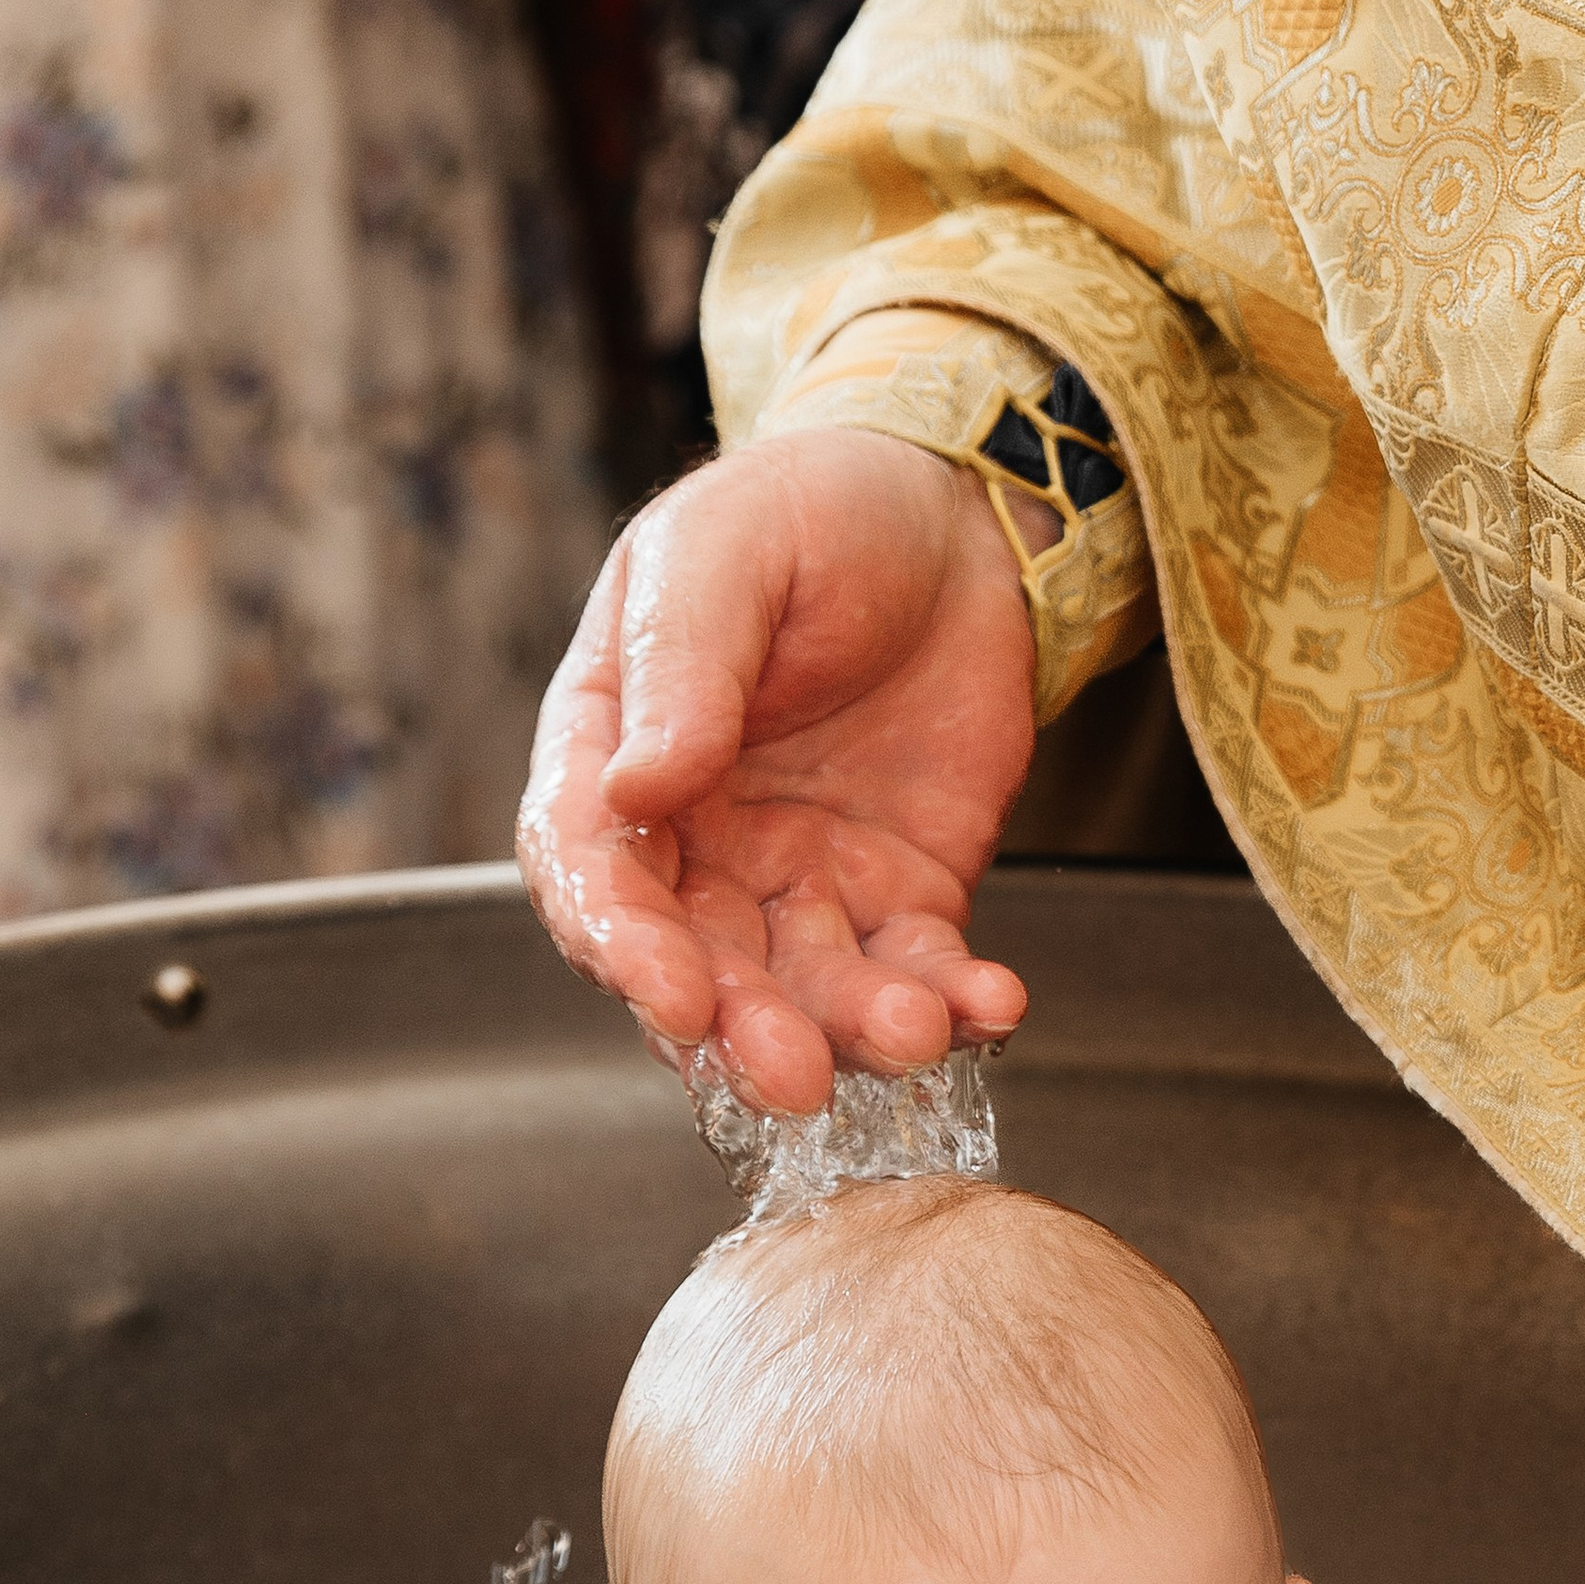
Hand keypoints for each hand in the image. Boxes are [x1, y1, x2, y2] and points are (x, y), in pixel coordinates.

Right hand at [518, 429, 1038, 1115]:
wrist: (958, 510)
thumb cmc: (812, 510)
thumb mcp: (726, 554)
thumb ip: (679, 668)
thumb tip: (633, 785)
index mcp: (611, 758)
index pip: (593, 876)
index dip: (626, 947)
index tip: (673, 997)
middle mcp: (694, 844)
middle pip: (698, 967)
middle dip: (742, 1031)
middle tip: (791, 1074)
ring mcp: (797, 882)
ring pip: (806, 992)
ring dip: (852, 1031)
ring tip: (915, 1033)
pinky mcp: (899, 898)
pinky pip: (918, 971)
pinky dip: (955, 1003)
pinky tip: (991, 1005)